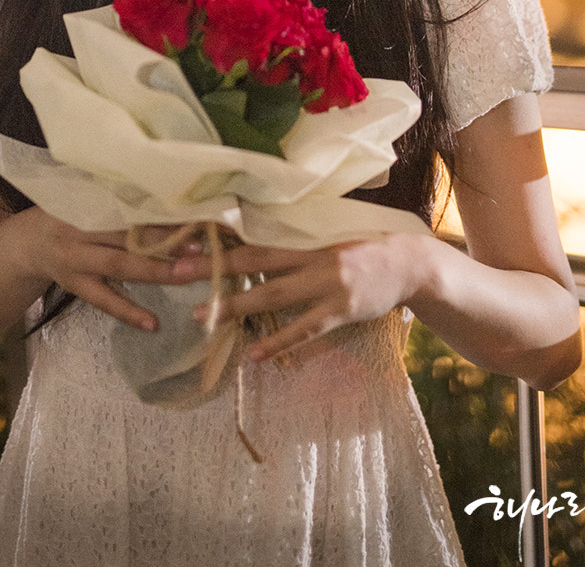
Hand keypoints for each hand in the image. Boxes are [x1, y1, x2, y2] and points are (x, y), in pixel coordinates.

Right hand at [16, 210, 188, 331]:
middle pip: (126, 232)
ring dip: (154, 271)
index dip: (161, 208)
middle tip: (198, 246)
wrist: (26, 244)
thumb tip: (174, 191)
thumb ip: (121, 195)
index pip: (129, 201)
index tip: (194, 212)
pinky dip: (128, 312)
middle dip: (164, 239)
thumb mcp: (87, 197)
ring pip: (119, 265)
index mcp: (87, 199)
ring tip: (185, 276)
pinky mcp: (75, 285)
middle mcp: (80, 226)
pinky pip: (103, 300)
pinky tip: (153, 323)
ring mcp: (76, 258)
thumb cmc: (69, 214)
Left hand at [170, 231, 440, 360]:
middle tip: (176, 273)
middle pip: (254, 261)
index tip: (186, 240)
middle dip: (214, 269)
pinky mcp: (341, 310)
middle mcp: (311, 255)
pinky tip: (253, 355)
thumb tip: (252, 231)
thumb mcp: (328, 229)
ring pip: (273, 297)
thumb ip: (295, 232)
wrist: (408, 262)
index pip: (255, 232)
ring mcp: (326, 284)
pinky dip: (278, 343)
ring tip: (201, 317)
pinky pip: (304, 330)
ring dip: (235, 306)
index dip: (221, 236)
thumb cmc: (363, 243)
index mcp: (305, 232)